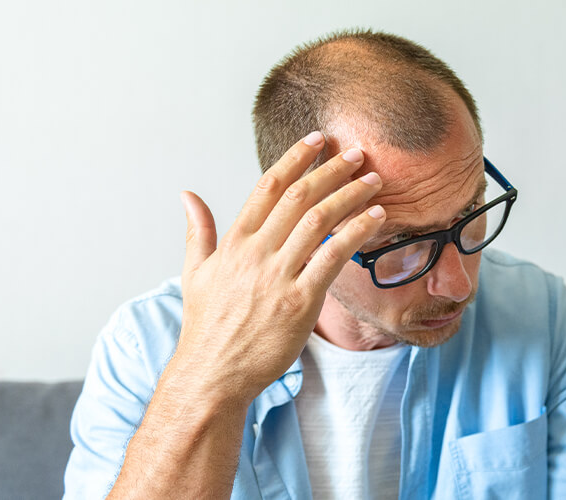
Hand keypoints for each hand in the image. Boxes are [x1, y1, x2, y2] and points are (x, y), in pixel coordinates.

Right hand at [172, 132, 384, 405]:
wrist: (212, 375)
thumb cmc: (207, 327)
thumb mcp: (194, 273)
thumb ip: (198, 231)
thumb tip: (188, 195)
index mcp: (234, 242)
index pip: (268, 186)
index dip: (295, 158)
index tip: (317, 140)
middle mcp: (256, 253)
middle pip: (299, 196)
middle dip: (331, 169)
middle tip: (357, 153)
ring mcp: (278, 276)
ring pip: (319, 220)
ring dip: (351, 194)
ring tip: (374, 180)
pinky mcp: (300, 301)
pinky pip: (334, 256)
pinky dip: (357, 232)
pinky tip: (377, 217)